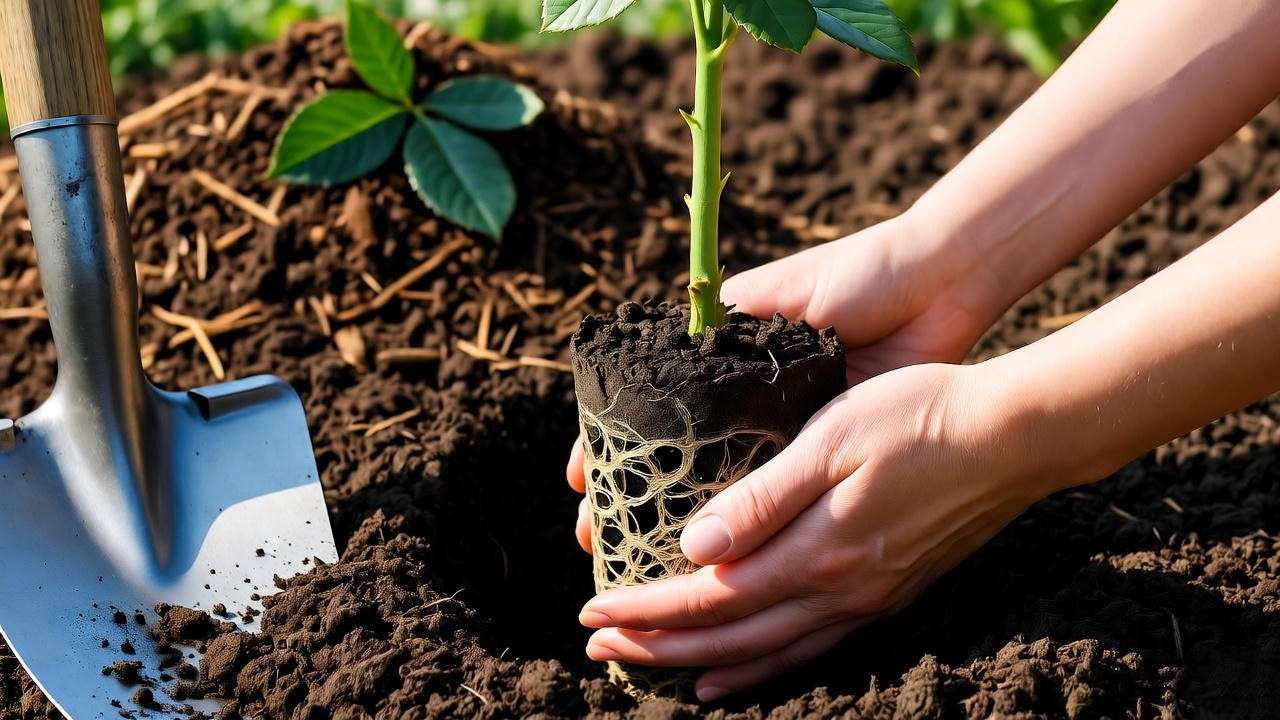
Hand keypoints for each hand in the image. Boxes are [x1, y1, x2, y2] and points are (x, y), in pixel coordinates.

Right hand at [567, 213, 1005, 550]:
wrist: (938, 284)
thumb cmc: (856, 276)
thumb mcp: (778, 297)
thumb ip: (725, 323)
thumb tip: (650, 360)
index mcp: (725, 361)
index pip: (650, 412)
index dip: (610, 448)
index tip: (579, 485)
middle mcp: (749, 404)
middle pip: (678, 464)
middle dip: (636, 503)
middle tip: (599, 543)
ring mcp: (787, 432)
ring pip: (723, 493)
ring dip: (682, 531)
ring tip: (643, 569)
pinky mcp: (828, 453)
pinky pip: (779, 497)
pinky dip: (748, 528)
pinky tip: (716, 562)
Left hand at [576, 362, 1048, 700]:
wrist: (1013, 436)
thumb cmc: (918, 418)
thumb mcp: (828, 439)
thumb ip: (761, 499)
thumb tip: (693, 547)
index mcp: (814, 552)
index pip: (708, 597)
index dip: (646, 610)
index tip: (592, 608)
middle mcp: (836, 590)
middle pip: (728, 637)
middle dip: (656, 645)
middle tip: (597, 644)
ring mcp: (865, 599)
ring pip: (766, 653)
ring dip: (700, 663)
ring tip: (650, 669)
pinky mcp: (886, 594)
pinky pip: (810, 649)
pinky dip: (763, 668)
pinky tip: (737, 673)